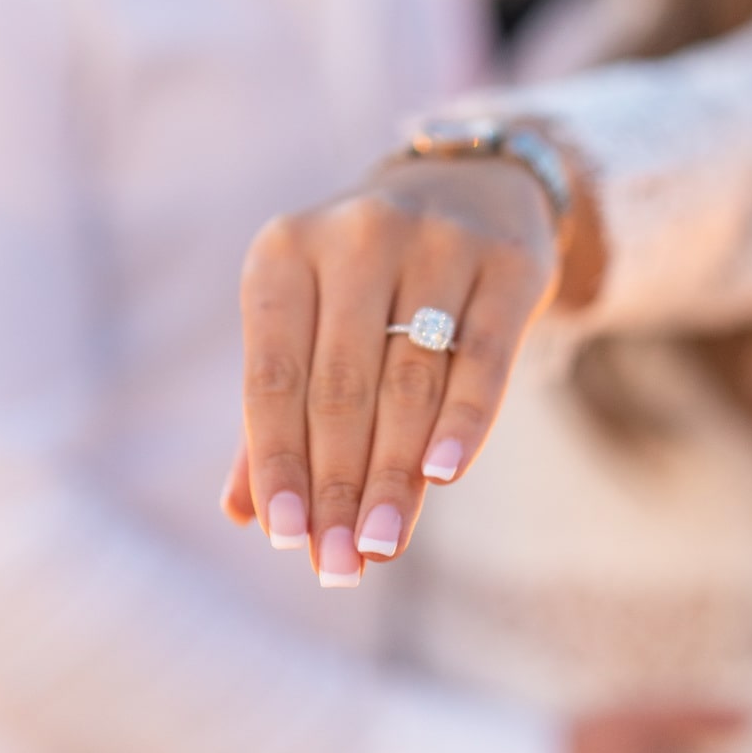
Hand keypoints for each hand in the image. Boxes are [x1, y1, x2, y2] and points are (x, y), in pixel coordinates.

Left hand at [225, 154, 562, 583]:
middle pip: (342, 386)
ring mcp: (437, 241)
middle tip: (340, 562)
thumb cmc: (368, 285)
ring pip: (411, 379)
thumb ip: (278, 412)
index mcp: (286, 252)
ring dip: (395, 474)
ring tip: (383, 543)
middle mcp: (357, 236)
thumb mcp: (311, 324)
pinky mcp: (508, 262)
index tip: (282, 536)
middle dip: (338, 484)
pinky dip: (463, 420)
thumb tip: (244, 512)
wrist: (474, 190)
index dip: (277, 460)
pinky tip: (443, 476)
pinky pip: (484, 357)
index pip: (274, 375)